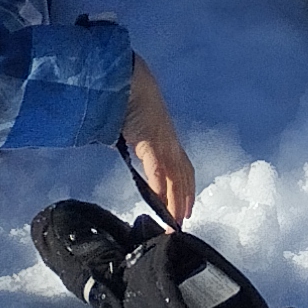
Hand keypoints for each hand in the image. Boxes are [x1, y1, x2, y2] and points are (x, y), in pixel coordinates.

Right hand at [118, 57, 196, 226]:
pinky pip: (158, 169)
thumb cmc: (131, 102)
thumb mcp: (133, 131)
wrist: (131, 82)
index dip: (186, 191)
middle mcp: (171, 144)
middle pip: (183, 178)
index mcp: (168, 141)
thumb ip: (131, 146)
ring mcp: (163, 143)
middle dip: (182, 203)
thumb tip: (121, 154)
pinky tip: (160, 202)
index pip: (183, 171)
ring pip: (174, 178)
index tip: (185, 211)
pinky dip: (160, 187)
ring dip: (174, 202)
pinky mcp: (151, 141)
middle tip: (180, 225)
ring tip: (173, 221)